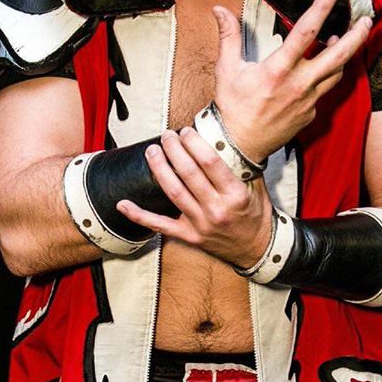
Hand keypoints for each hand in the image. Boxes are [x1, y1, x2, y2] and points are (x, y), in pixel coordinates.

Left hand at [115, 127, 272, 265]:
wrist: (258, 249)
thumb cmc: (256, 214)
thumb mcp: (255, 187)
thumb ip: (240, 165)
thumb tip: (222, 138)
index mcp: (234, 195)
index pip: (210, 163)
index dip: (194, 144)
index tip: (186, 132)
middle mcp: (217, 209)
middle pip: (188, 174)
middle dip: (174, 150)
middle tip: (166, 136)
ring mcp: (201, 224)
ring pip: (174, 193)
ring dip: (160, 169)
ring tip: (152, 151)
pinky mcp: (189, 236)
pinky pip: (160, 225)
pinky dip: (139, 215)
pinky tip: (123, 204)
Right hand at [212, 0, 372, 161]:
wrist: (239, 145)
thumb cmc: (232, 107)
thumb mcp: (226, 69)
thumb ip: (228, 36)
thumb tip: (219, 10)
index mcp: (278, 69)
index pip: (305, 32)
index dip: (320, 8)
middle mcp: (299, 84)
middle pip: (338, 56)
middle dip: (356, 36)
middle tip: (367, 20)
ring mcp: (308, 101)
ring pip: (336, 73)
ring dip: (344, 55)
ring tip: (345, 40)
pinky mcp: (310, 114)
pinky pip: (323, 92)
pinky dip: (324, 78)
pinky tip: (320, 71)